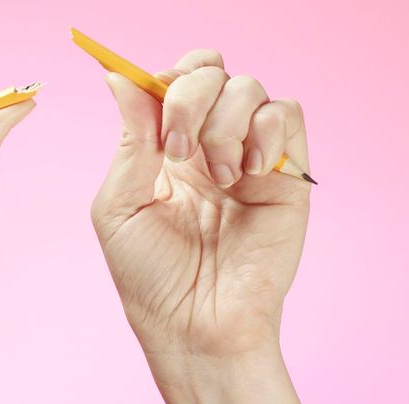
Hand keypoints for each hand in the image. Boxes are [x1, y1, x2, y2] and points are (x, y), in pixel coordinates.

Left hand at [91, 49, 310, 366]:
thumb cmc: (150, 276)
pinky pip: (287, 114)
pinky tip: (245, 173)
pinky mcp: (288, 175)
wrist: (194, 326)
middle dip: (190, 99)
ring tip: (216, 177)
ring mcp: (249, 157)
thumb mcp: (120, 203)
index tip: (154, 111)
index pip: (176, 80)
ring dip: (223, 124)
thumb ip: (130, 139)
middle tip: (178, 151)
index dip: (167, 80)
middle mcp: (209, 145)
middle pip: (211, 72)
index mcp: (166, 150)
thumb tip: (120, 77)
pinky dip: (264, 131)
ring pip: (249, 88)